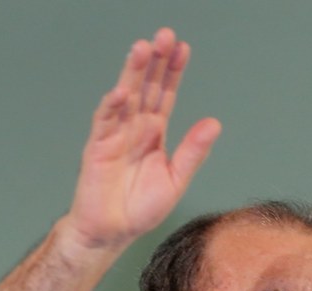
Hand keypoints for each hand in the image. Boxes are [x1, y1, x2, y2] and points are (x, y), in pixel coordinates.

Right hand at [63, 28, 221, 251]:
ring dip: (132, 73)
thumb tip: (214, 124)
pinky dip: (111, 107)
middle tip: (164, 36)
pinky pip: (104, 123)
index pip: (164, 95)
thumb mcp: (175, 180)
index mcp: (154, 134)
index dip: (173, 72)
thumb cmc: (140, 210)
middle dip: (154, 62)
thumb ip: (192, 152)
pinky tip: (121, 92)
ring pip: (125, 97)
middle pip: (145, 88)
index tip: (183, 48)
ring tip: (142, 48)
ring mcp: (115, 136)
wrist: (113, 233)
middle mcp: (134, 129)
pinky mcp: (97, 149)